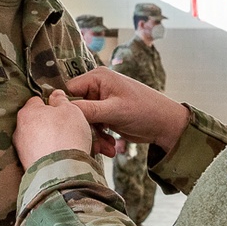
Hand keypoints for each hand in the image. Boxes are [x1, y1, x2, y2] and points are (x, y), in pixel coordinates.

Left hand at [14, 90, 92, 168]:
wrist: (61, 173)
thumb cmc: (65, 138)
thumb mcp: (70, 110)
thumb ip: (61, 100)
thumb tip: (56, 95)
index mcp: (28, 112)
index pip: (36, 100)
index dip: (50, 104)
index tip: (60, 109)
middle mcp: (19, 130)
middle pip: (35, 121)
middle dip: (48, 123)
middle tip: (65, 127)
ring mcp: (21, 149)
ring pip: (36, 139)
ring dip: (47, 140)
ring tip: (64, 145)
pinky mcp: (26, 165)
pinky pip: (38, 155)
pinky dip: (46, 155)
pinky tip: (59, 157)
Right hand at [66, 67, 188, 154]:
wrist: (165, 125)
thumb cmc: (144, 110)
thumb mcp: (114, 110)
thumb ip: (88, 109)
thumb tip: (60, 109)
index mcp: (98, 77)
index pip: (69, 90)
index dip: (66, 108)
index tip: (65, 126)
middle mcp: (97, 87)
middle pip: (75, 108)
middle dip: (83, 127)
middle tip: (92, 143)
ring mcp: (101, 101)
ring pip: (83, 121)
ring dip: (92, 137)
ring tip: (106, 148)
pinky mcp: (105, 115)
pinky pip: (93, 127)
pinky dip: (99, 139)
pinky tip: (110, 148)